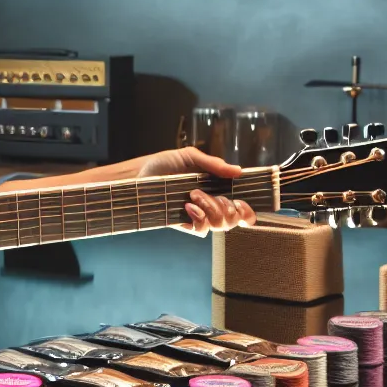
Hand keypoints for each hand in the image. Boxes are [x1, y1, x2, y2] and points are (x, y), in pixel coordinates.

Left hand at [135, 147, 256, 234]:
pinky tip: (188, 205)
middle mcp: (209, 205)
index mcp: (216, 189)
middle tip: (219, 197)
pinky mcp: (182, 223)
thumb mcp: (189, 157)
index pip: (240, 207)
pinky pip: (200, 230)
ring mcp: (196, 216)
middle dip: (230, 209)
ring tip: (194, 195)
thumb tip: (238, 171)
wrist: (139, 173)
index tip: (242, 202)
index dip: (247, 211)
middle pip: (234, 220)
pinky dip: (199, 218)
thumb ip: (213, 164)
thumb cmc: (164, 164)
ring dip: (212, 209)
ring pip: (219, 225)